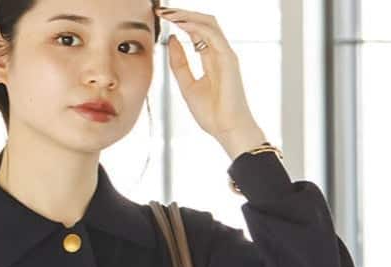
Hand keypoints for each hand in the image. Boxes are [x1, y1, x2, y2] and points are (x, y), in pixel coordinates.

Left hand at [156, 8, 263, 150]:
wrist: (227, 131)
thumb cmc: (212, 115)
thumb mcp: (187, 86)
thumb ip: (179, 63)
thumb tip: (172, 40)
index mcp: (212, 60)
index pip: (197, 32)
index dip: (180, 22)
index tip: (162, 18)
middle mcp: (220, 53)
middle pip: (203, 23)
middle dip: (183, 14)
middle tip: (162, 11)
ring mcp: (226, 55)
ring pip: (208, 23)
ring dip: (187, 15)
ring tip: (168, 14)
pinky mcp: (228, 59)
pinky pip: (212, 34)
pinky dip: (195, 26)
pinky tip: (179, 24)